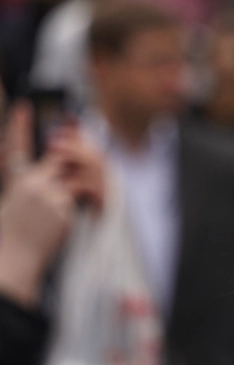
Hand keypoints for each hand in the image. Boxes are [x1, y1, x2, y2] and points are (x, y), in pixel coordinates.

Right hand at [0, 106, 105, 306]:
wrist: (11, 257)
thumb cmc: (17, 236)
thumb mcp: (22, 204)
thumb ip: (39, 187)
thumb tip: (65, 176)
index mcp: (15, 181)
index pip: (15, 146)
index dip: (19, 126)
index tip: (23, 107)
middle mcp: (28, 182)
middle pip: (61, 156)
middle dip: (79, 158)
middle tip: (90, 160)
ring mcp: (44, 192)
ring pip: (76, 173)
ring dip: (87, 181)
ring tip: (88, 195)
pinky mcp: (60, 205)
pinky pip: (84, 193)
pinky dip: (91, 200)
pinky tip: (89, 209)